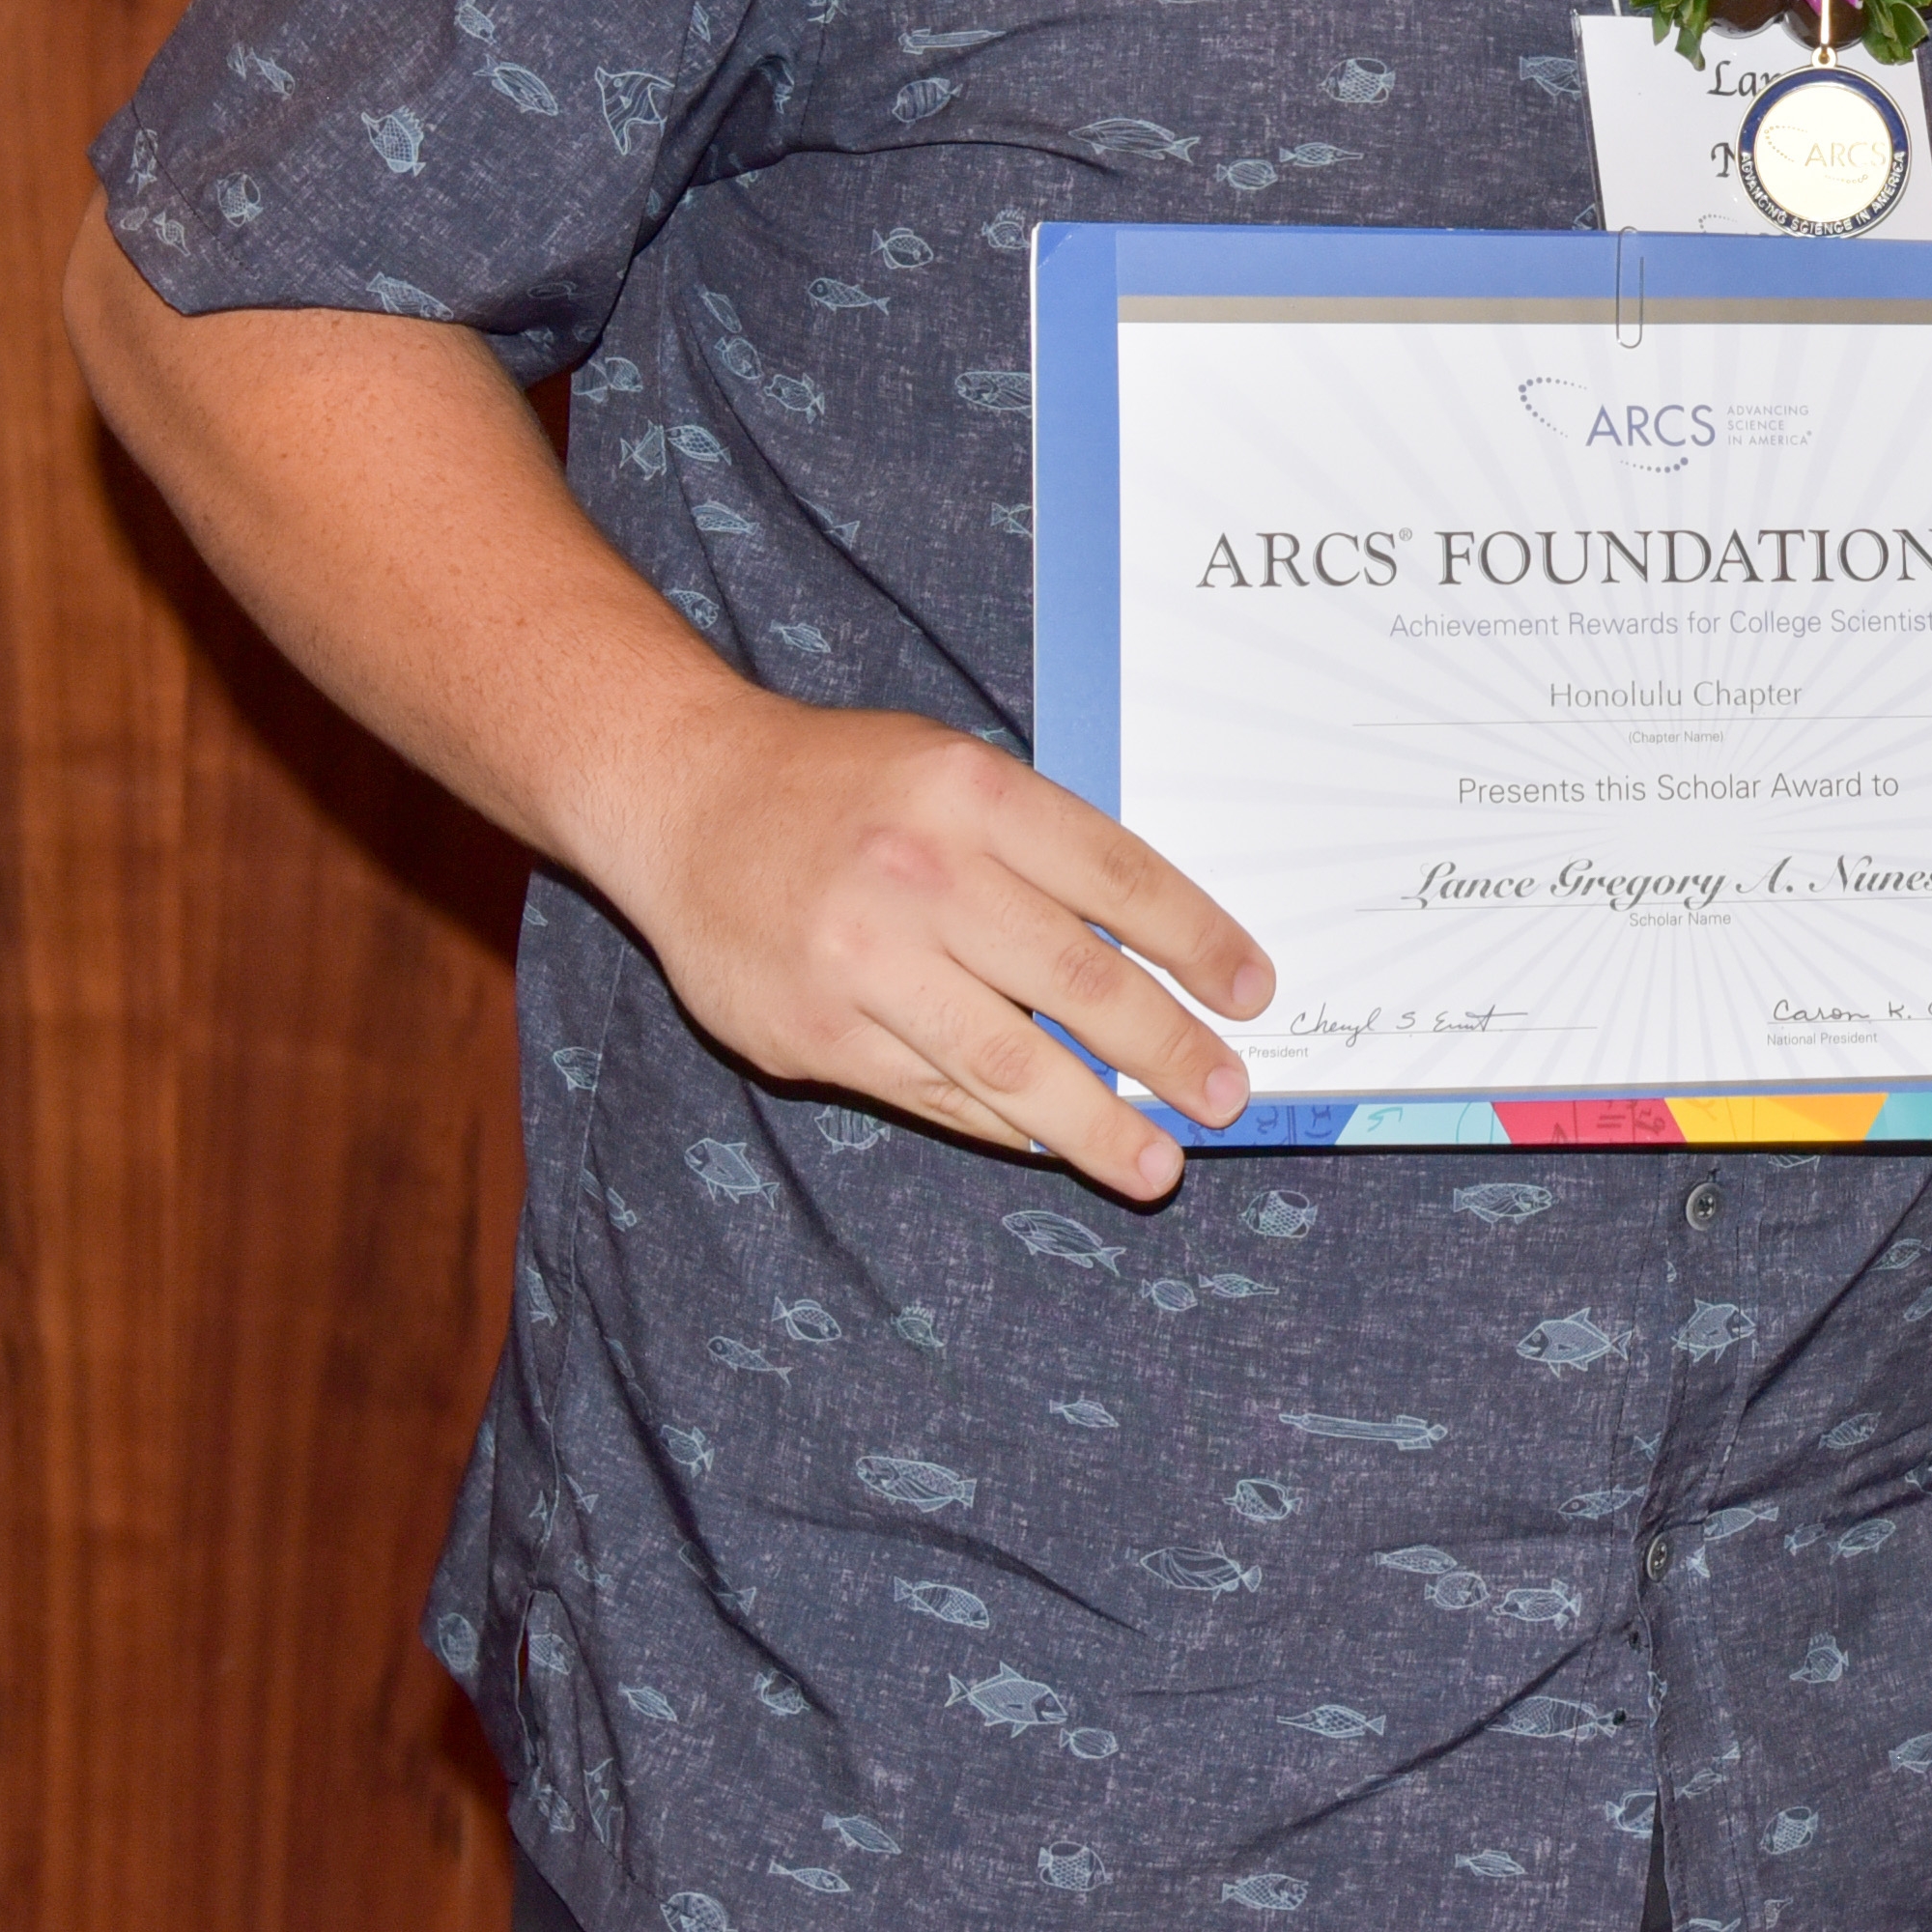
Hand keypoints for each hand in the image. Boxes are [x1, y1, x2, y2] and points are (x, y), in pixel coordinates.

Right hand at [589, 691, 1276, 1202]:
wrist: (681, 795)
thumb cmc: (841, 784)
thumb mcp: (950, 769)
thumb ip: (1039, 846)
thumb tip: (1154, 951)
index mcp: (973, 794)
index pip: (1119, 877)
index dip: (1197, 942)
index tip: (1250, 992)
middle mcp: (922, 875)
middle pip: (1078, 979)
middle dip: (1167, 1047)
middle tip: (1225, 1093)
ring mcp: (863, 961)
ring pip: (1008, 1061)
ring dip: (1095, 1122)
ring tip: (1157, 1162)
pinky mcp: (814, 1031)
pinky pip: (933, 1092)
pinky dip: (1002, 1124)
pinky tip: (1050, 1141)